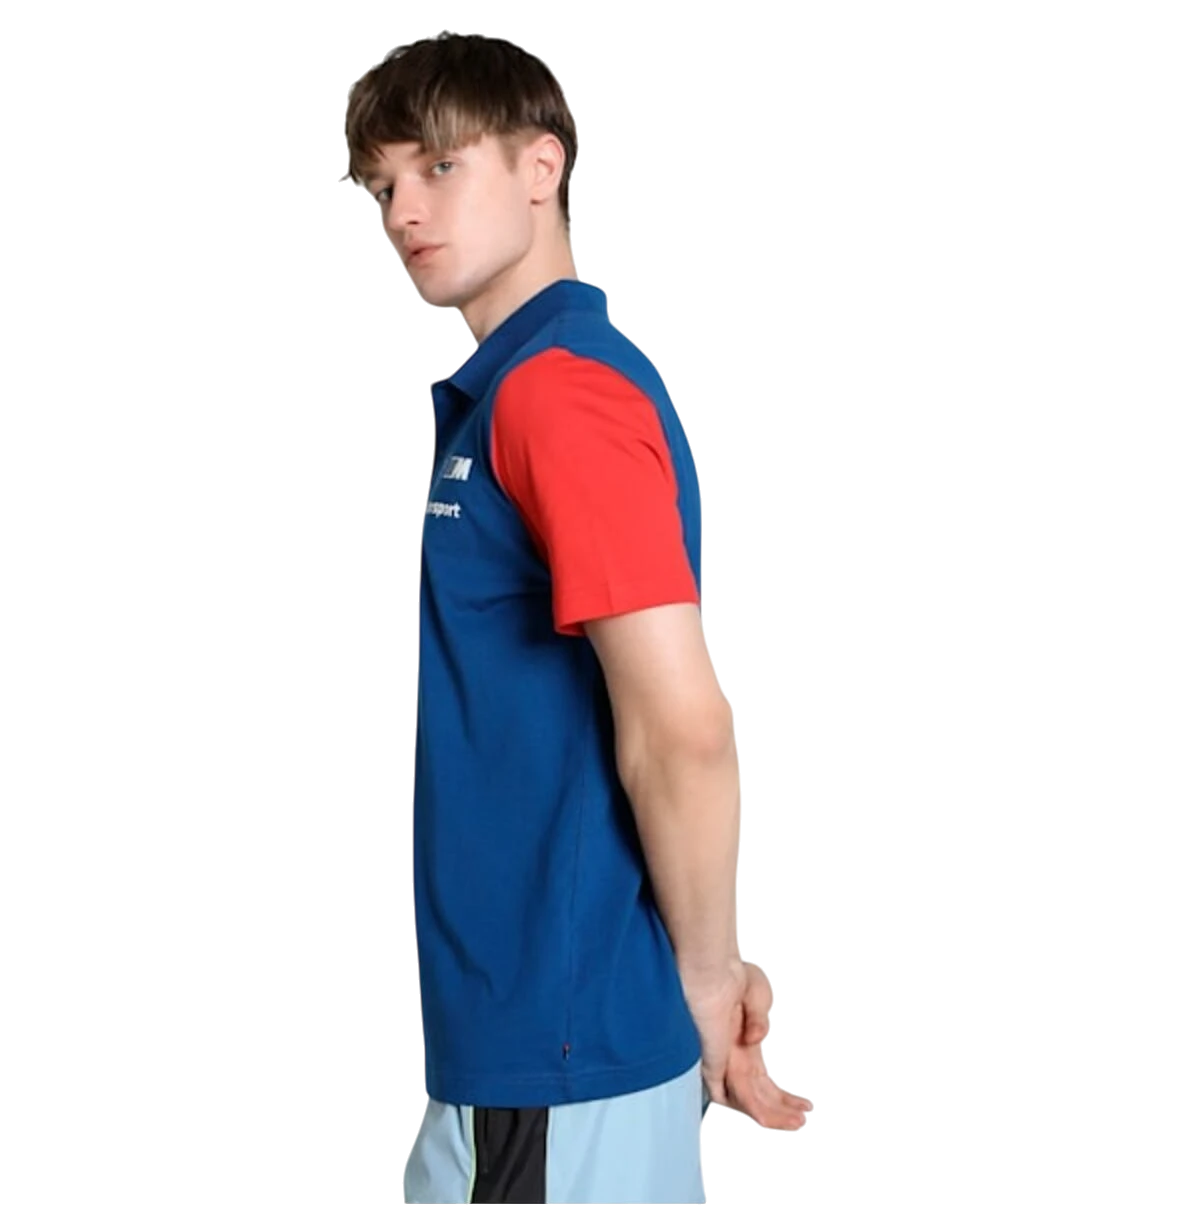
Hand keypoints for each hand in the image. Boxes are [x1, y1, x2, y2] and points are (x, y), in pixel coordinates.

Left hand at [680, 957, 812, 1131]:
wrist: (714, 969)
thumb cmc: (730, 973)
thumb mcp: (758, 995)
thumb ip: (759, 1020)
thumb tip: (755, 1039)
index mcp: (742, 1042)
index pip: (761, 1080)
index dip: (780, 1096)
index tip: (803, 1106)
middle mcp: (732, 1056)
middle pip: (757, 1095)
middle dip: (781, 1110)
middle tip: (800, 1119)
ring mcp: (723, 1061)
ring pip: (748, 1100)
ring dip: (773, 1114)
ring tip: (796, 1122)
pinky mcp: (714, 1063)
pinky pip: (732, 1094)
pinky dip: (753, 1109)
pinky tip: (768, 1118)